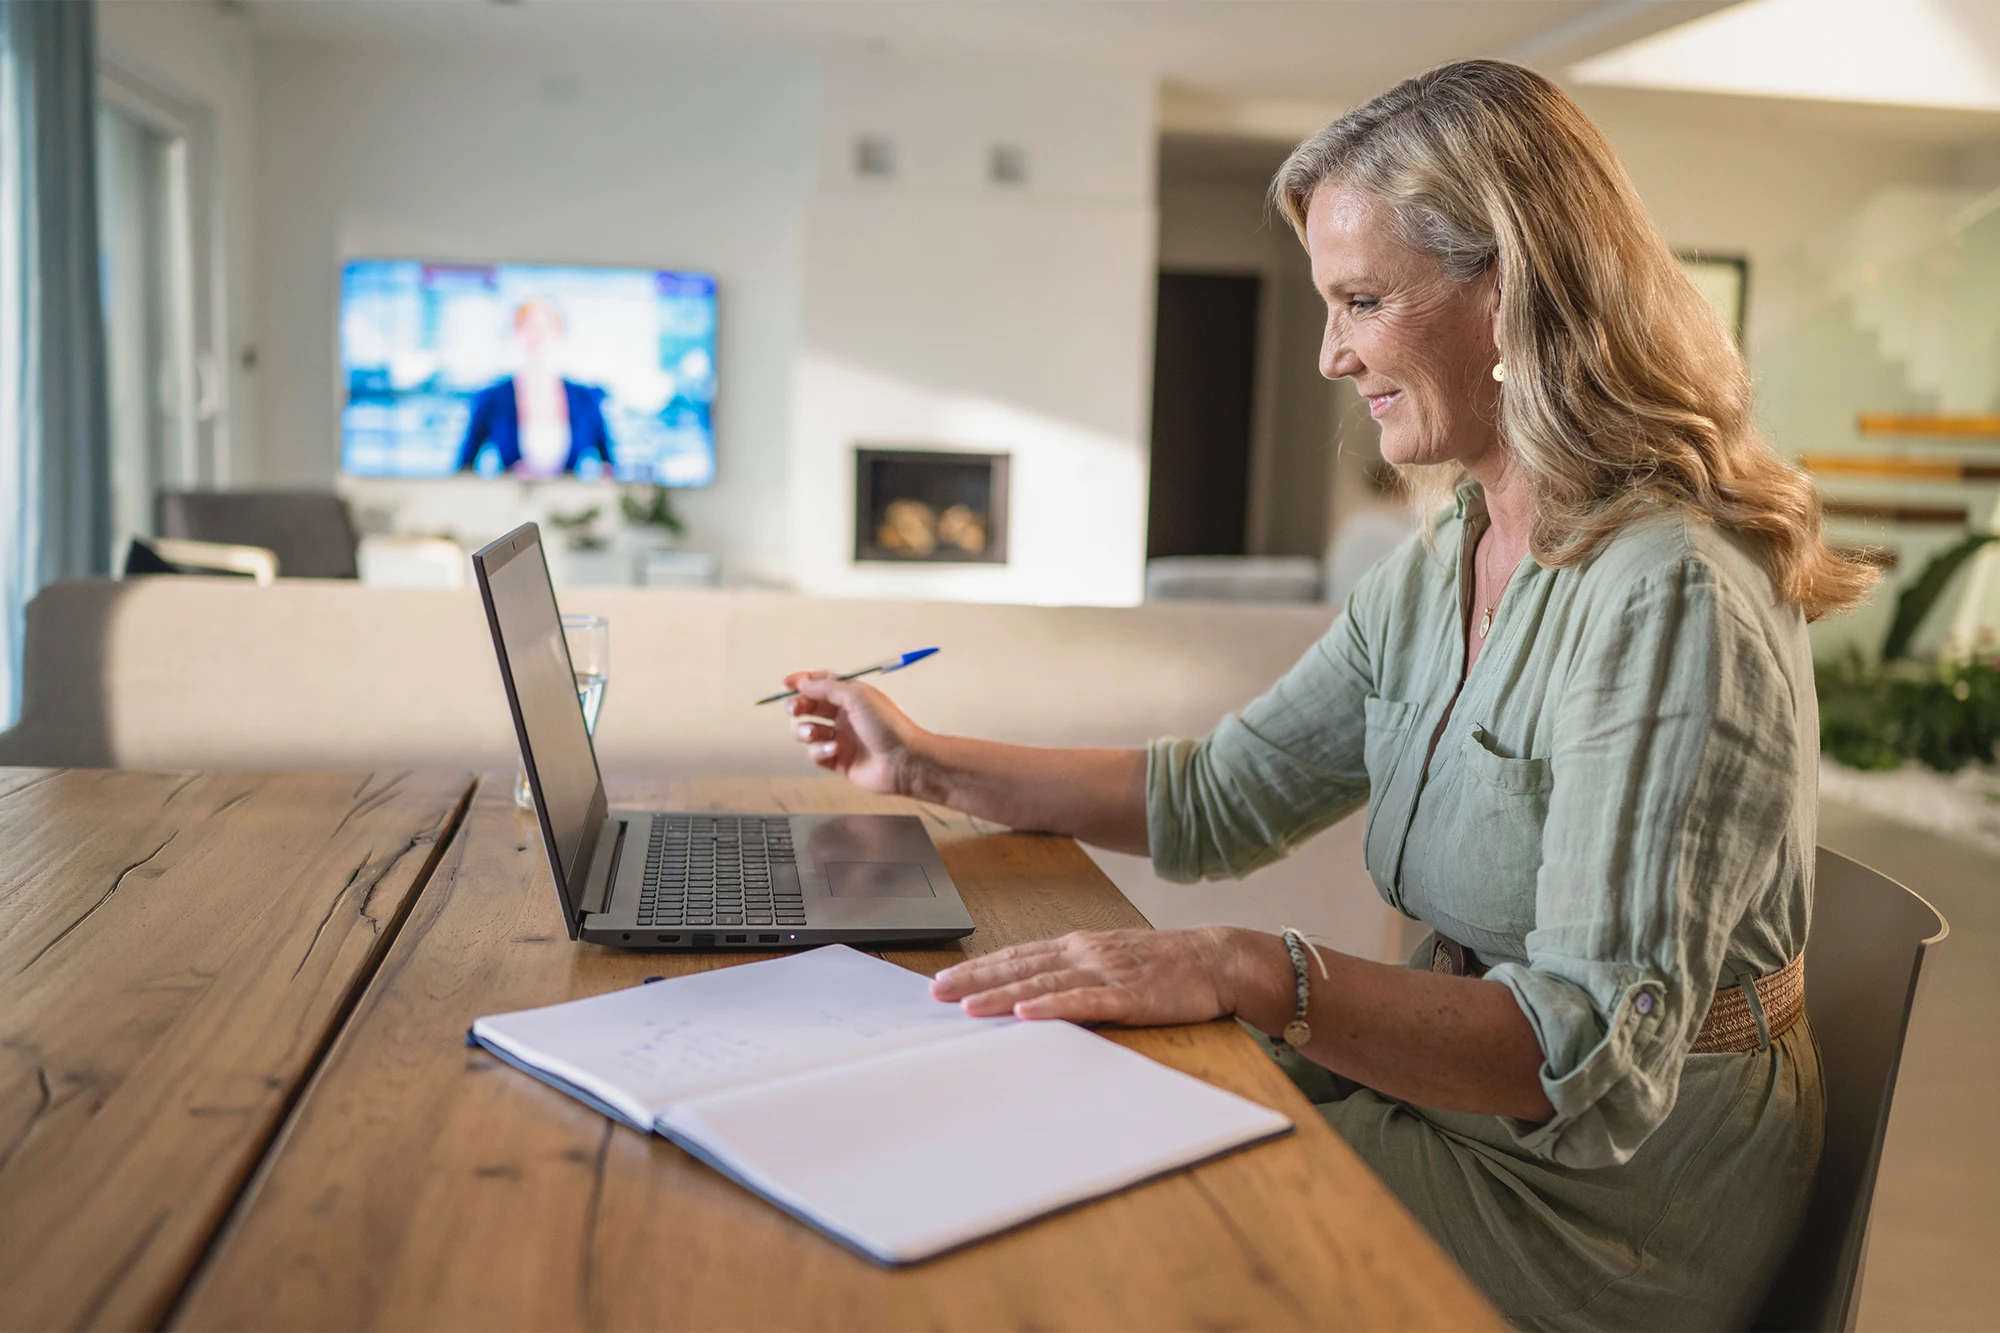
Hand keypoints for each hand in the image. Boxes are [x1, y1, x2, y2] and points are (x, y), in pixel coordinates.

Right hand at [785, 672, 924, 794]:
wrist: (904, 761)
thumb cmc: (888, 725)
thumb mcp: (857, 695)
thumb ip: (826, 687)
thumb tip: (803, 683)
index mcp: (851, 696)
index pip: (822, 684)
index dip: (803, 682)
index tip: (786, 683)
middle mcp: (845, 716)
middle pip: (810, 707)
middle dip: (798, 706)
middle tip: (795, 710)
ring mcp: (841, 738)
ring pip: (809, 731)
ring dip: (806, 730)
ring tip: (814, 733)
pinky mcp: (839, 761)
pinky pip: (817, 754)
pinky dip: (820, 751)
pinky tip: (834, 750)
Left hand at [930, 927, 1241, 1024]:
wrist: (1220, 959)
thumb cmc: (1166, 965)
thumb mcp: (1112, 962)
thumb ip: (1075, 974)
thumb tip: (1032, 992)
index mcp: (1079, 946)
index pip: (1018, 956)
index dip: (979, 967)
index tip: (943, 979)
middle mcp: (1086, 953)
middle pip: (1021, 966)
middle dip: (976, 979)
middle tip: (936, 992)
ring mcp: (1108, 972)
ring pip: (1045, 983)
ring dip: (1003, 994)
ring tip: (968, 1007)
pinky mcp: (1131, 995)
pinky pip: (1087, 1002)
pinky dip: (1055, 1006)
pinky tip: (1029, 1012)